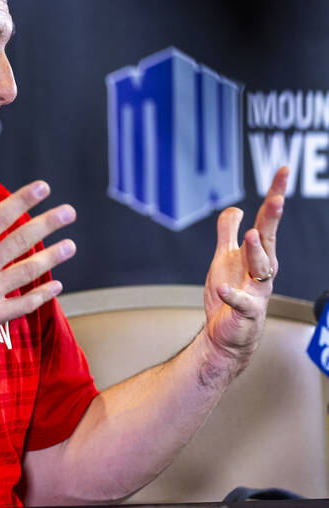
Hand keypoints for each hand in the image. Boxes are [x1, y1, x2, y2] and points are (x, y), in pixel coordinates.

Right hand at [0, 178, 75, 366]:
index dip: (23, 200)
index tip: (43, 187)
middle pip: (20, 241)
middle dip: (48, 224)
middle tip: (69, 212)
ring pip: (27, 271)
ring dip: (52, 257)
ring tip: (71, 245)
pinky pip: (22, 305)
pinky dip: (41, 296)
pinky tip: (56, 286)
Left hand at [203, 166, 286, 365]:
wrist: (225, 336)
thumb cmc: (229, 296)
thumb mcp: (224, 257)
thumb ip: (228, 232)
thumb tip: (235, 209)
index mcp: (257, 254)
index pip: (267, 220)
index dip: (274, 194)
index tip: (283, 171)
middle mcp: (261, 271)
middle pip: (269, 239)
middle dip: (273, 219)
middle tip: (277, 199)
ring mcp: (256, 292)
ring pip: (261, 269)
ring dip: (257, 252)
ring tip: (251, 236)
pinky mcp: (245, 314)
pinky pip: (241, 303)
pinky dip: (233, 295)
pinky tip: (224, 288)